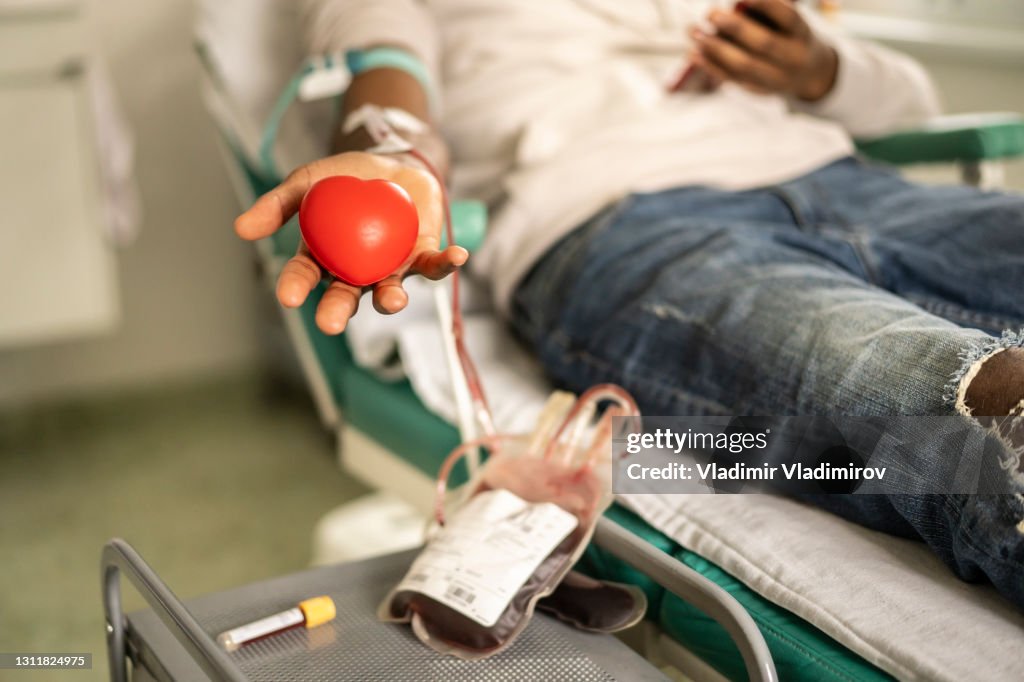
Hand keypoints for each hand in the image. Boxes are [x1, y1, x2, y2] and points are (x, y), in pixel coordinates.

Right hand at [234, 151, 467, 334]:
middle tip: (329, 324)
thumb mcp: (307, 181)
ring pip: (389, 292)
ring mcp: (390, 268)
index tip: (288, 297)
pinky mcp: (421, 256)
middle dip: (337, 312)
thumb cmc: (346, 177)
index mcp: (323, 258)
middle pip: (345, 297)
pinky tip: (456, 257)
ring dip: (391, 299)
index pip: (304, 277)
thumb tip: (241, 228)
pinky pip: (433, 266)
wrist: (392, 163)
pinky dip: (446, 264)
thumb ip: (277, 203)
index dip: (296, 288)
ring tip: (391, 300)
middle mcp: (356, 272)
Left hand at [691, 0, 837, 101]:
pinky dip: (710, 66)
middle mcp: (793, 57)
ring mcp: (776, 77)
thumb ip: (765, 12)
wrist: (808, 74)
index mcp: (802, 33)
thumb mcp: (786, 21)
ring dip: (715, 48)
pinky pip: (732, 79)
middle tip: (711, 13)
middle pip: (764, 43)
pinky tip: (693, 53)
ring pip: (744, 65)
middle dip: (736, 28)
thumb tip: (734, 5)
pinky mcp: (757, 89)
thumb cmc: (789, 35)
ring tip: (693, 31)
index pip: (788, 17)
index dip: (767, 6)